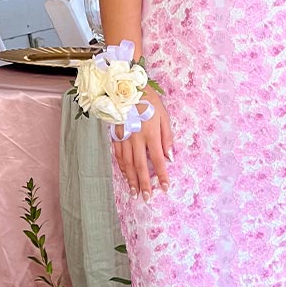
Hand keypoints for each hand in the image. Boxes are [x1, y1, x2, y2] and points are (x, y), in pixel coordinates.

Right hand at [112, 86, 173, 201]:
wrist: (127, 88)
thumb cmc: (149, 101)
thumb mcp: (164, 116)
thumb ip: (167, 137)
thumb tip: (170, 157)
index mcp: (151, 134)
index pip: (158, 160)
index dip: (161, 176)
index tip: (164, 189)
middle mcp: (136, 139)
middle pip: (140, 166)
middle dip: (144, 184)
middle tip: (146, 199)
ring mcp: (124, 138)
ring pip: (127, 164)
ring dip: (131, 180)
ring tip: (134, 193)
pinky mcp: (115, 135)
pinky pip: (118, 156)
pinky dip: (121, 168)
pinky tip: (124, 176)